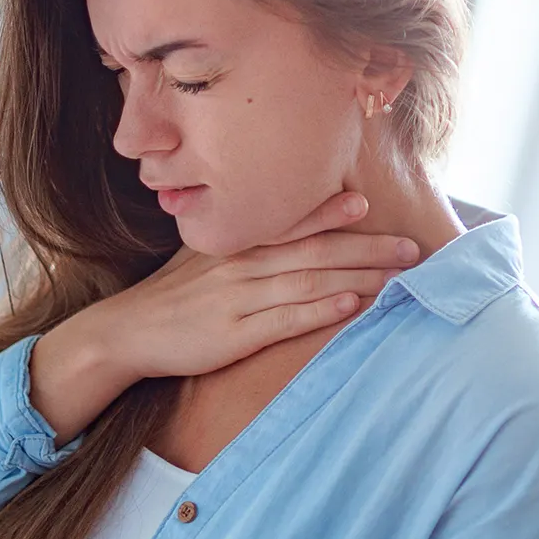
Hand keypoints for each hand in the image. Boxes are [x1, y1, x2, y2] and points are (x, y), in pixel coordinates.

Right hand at [93, 191, 419, 379]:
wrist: (127, 332)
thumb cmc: (169, 297)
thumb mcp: (199, 258)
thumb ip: (237, 244)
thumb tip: (274, 235)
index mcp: (234, 244)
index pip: (288, 223)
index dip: (328, 212)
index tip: (367, 204)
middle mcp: (240, 265)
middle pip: (313, 252)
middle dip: (366, 248)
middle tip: (411, 247)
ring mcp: (238, 299)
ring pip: (308, 282)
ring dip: (358, 278)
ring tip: (399, 277)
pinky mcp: (235, 335)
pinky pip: (285, 319)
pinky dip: (320, 311)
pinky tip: (351, 307)